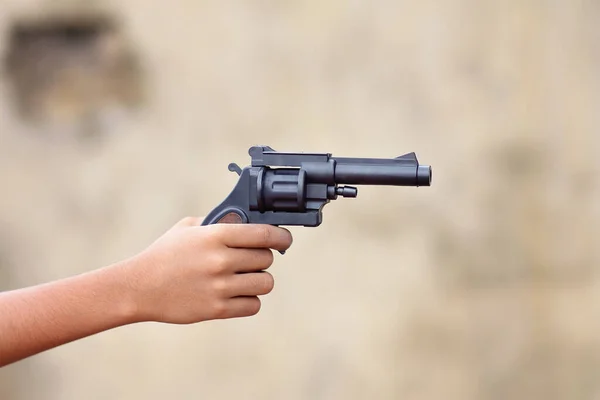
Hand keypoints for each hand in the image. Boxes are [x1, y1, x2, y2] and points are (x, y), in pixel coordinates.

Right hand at [124, 217, 292, 323]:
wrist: (138, 287)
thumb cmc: (164, 254)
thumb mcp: (188, 228)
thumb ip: (218, 223)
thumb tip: (248, 222)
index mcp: (215, 235)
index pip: (264, 233)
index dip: (281, 236)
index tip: (285, 240)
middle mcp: (221, 260)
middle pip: (267, 258)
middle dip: (263, 258)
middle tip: (252, 260)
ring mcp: (220, 287)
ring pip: (265, 283)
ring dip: (259, 280)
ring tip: (246, 278)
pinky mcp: (217, 309)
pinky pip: (253, 305)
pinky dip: (249, 300)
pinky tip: (237, 294)